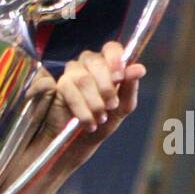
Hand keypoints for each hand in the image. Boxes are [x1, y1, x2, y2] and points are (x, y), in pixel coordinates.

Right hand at [33, 42, 144, 158]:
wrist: (78, 144)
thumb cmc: (102, 123)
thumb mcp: (122, 108)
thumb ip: (130, 87)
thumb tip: (139, 69)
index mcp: (106, 66)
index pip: (110, 49)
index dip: (114, 59)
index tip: (119, 77)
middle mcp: (86, 66)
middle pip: (94, 61)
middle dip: (105, 85)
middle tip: (110, 106)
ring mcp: (69, 74)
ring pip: (82, 77)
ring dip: (93, 101)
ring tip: (99, 118)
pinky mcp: (55, 86)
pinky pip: (67, 89)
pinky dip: (80, 108)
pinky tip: (87, 121)